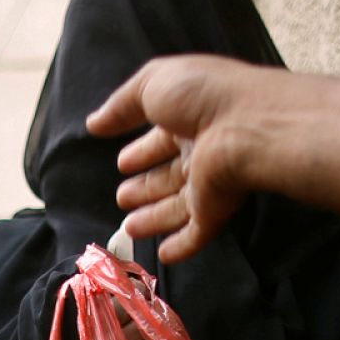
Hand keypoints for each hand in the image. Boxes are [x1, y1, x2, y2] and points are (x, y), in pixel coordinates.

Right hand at [87, 55, 270, 263]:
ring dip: (154, 218)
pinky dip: (181, 246)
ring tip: (129, 228)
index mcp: (191, 118)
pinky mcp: (216, 211)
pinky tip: (164, 255)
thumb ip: (121, 104)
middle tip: (121, 198)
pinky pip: (196, 233)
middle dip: (145, 187)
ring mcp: (211, 183)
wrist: (245, 126)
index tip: (122, 162)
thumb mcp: (152, 84)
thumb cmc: (200, 96)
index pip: (162, 140)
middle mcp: (202, 152)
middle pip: (169, 176)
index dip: (142, 151)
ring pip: (178, 208)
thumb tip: (94, 123)